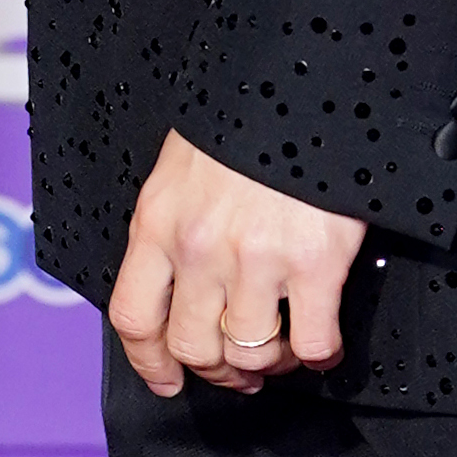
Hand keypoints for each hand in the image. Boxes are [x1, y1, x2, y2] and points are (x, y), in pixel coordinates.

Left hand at [106, 131, 367, 400]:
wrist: (302, 77)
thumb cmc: (245, 114)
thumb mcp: (183, 165)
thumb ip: (175, 222)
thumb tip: (180, 276)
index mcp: (159, 222)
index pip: (134, 316)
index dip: (149, 362)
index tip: (166, 380)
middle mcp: (199, 248)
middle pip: (192, 346)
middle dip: (216, 371)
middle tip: (238, 372)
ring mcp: (257, 259)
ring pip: (249, 353)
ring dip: (268, 364)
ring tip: (283, 352)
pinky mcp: (315, 262)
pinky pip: (311, 341)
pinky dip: (318, 355)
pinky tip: (322, 344)